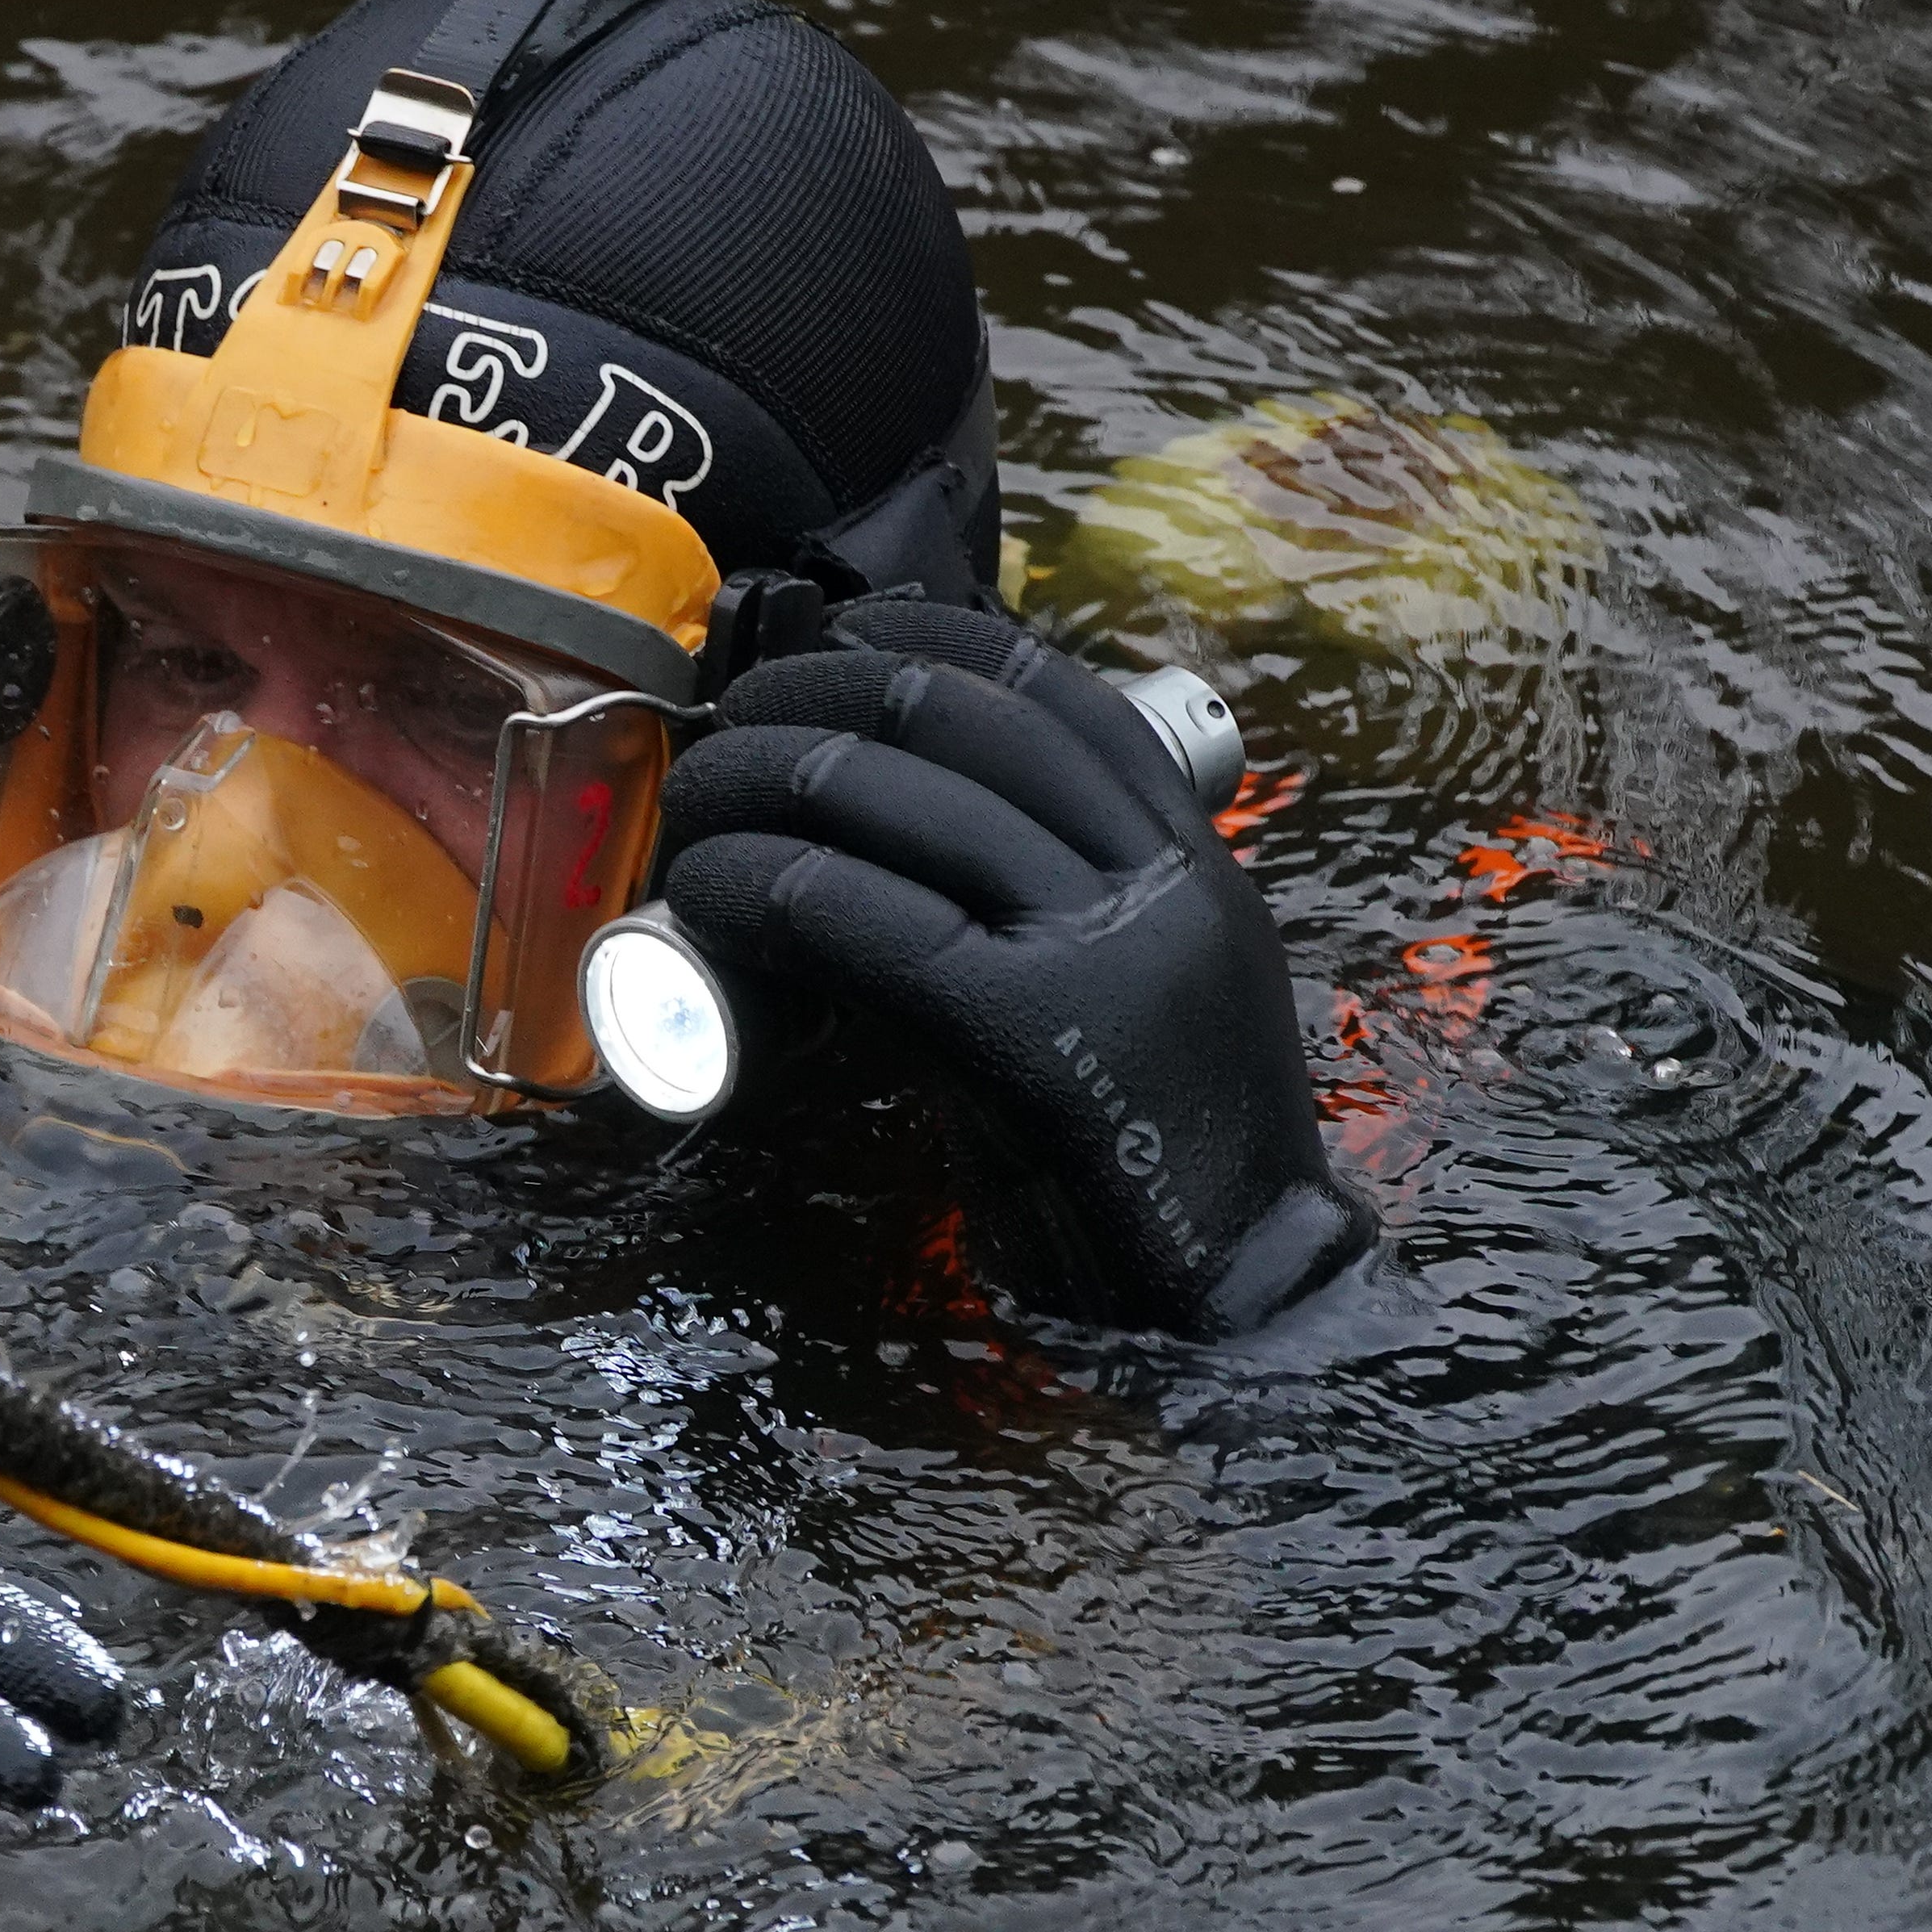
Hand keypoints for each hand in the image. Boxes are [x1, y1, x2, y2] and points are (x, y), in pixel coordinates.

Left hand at [654, 597, 1374, 1332]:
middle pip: (941, 718)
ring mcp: (1096, 946)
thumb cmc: (1161, 1150)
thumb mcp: (1143, 979)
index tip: (820, 644)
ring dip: (749, 786)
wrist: (1242, 1291)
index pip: (1042, 687)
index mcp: (1185, 851)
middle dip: (803, 701)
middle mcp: (1151, 876)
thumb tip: (903, 819)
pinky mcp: (1023, 1030)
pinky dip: (756, 887)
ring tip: (689, 812)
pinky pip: (852, 913)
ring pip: (879, 799)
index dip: (913, 639)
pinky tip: (707, 896)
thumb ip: (1068, 895)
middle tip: (721, 730)